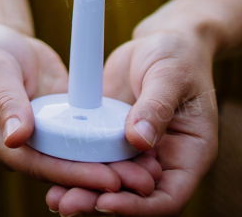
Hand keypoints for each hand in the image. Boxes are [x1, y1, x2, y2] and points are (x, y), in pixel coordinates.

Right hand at [0, 19, 158, 197]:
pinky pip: (82, 144)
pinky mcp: (55, 130)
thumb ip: (7, 101)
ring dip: (109, 169)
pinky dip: (107, 149)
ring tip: (146, 173)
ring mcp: (37, 141)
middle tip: (139, 181)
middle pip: (60, 172)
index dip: (72, 174)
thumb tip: (16, 138)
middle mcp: (16, 149)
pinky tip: (137, 153)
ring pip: (74, 163)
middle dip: (99, 179)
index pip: (37, 165)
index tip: (108, 179)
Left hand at [44, 29, 218, 214]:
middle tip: (69, 204)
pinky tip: (51, 173)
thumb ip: (155, 106)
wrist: (159, 41)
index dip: (139, 207)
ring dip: (85, 192)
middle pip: (135, 196)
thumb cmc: (177, 55)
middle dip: (103, 203)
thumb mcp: (170, 76)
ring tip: (55, 198)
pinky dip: (77, 168)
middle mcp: (163, 161)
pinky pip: (96, 160)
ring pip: (112, 184)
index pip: (168, 197)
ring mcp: (137, 152)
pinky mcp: (113, 139)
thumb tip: (138, 140)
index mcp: (190, 154)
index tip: (107, 201)